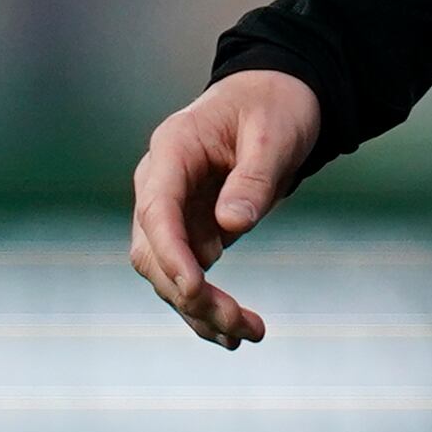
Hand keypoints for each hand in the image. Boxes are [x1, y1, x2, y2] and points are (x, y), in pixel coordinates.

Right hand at [129, 71, 322, 349]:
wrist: (276, 96)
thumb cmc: (275, 105)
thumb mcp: (275, 133)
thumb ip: (253, 177)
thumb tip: (231, 228)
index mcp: (173, 150)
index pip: (157, 210)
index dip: (171, 254)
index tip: (196, 290)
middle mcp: (160, 183)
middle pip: (155, 251)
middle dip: (191, 294)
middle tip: (239, 325)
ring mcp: (171, 210)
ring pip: (166, 273)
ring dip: (200, 310)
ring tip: (248, 335)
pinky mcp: (189, 230)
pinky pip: (187, 275)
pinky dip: (206, 306)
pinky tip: (233, 334)